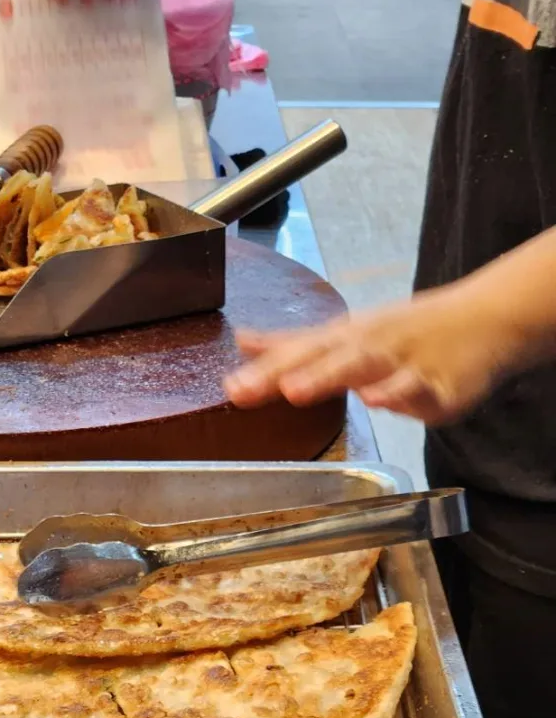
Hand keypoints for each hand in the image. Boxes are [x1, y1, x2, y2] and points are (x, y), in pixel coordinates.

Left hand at [222, 288, 524, 425]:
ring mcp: (407, 364)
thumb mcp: (346, 332)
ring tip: (295, 390)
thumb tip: (242, 341)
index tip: (227, 388)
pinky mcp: (443, 387)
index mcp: (345, 338)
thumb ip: (293, 343)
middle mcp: (371, 346)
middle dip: (284, 373)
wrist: (491, 317)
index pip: (298, 354)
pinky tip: (381, 400)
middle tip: (243, 389)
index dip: (261, 371)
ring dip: (329, 377)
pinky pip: (422, 391)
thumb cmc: (410, 330)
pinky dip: (402, 395)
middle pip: (323, 359)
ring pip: (367, 368)